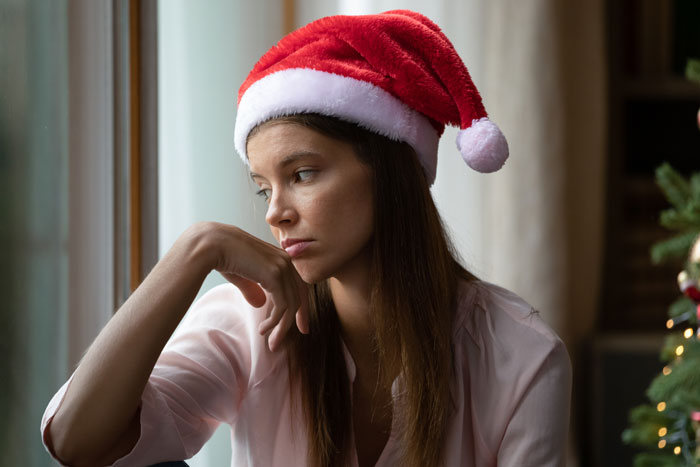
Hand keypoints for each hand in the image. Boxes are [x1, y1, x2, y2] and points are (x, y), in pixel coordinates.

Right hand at [198, 222, 308, 350]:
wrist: (212, 244)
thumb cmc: (223, 256)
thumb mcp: (243, 275)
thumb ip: (253, 288)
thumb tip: (260, 304)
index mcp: (280, 258)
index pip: (299, 285)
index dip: (302, 306)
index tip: (301, 326)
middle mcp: (286, 260)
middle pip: (300, 296)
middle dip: (298, 320)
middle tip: (287, 339)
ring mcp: (282, 266)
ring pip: (292, 305)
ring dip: (282, 327)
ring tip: (271, 342)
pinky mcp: (274, 275)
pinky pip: (282, 306)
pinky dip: (275, 322)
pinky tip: (263, 330)